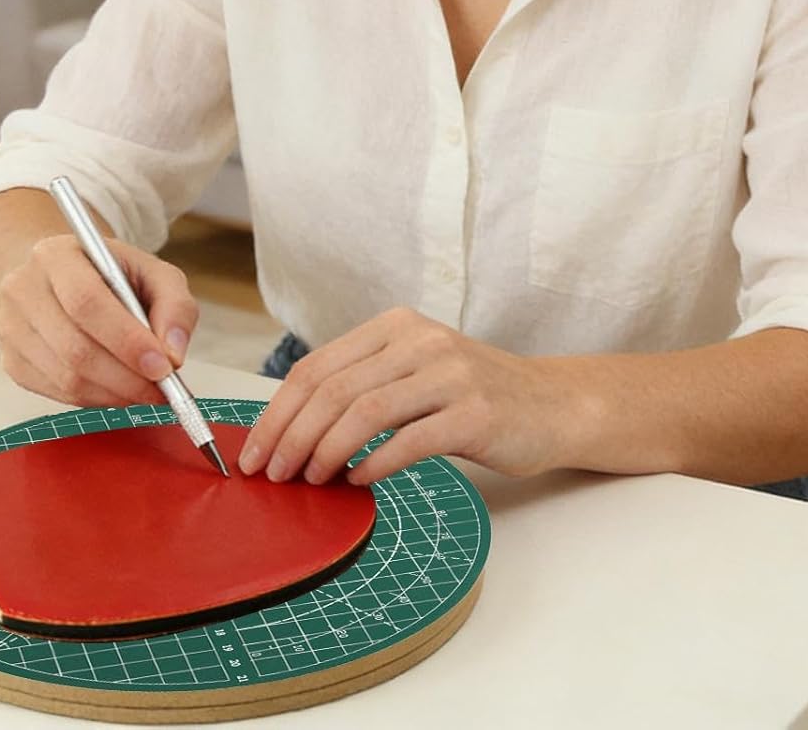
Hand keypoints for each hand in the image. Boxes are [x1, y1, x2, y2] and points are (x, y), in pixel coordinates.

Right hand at [0, 233, 199, 408]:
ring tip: (146, 391)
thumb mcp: (152, 273)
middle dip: (126, 376)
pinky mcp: (12, 361)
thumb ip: (174, 306)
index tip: (162, 366)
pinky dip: (96, 400)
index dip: (126, 339)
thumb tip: (174, 353)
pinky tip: (118, 390)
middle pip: (75, 347)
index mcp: (56, 254)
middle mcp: (23, 288)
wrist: (61, 281)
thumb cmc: (111, 276)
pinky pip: (57, 393)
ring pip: (66, 377)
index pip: (86, 301)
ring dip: (115, 393)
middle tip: (161, 389)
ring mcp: (11, 328)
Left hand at [237, 307, 572, 486]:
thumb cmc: (473, 395)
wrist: (552, 404)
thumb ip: (364, 385)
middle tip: (272, 474)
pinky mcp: (474, 413)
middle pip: (333, 389)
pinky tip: (355, 481)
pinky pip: (408, 440)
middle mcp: (420, 341)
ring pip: (364, 412)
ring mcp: (449, 374)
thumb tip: (292, 430)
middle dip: (291, 436)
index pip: (318, 367)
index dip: (278, 411)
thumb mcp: (415, 371)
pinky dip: (373, 463)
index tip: (255, 451)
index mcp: (395, 326)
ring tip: (308, 481)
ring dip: (324, 452)